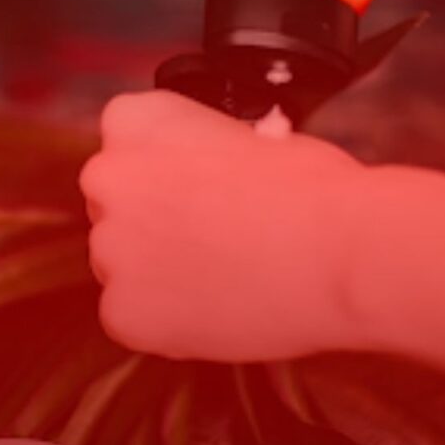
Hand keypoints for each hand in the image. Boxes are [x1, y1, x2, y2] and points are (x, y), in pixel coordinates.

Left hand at [81, 91, 366, 361]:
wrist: (336, 252)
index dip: (166, 167)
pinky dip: (165, 322)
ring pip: (121, 265)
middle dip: (154, 222)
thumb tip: (223, 167)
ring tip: (223, 280)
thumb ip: (215, 152)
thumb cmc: (313, 186)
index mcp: (135, 122)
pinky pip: (131, 318)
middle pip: (117, 205)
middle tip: (211, 239)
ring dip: (157, 273)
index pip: (126, 142)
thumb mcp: (258, 136)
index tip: (197, 184)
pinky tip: (214, 312)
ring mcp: (109, 249)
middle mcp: (108, 179)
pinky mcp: (122, 312)